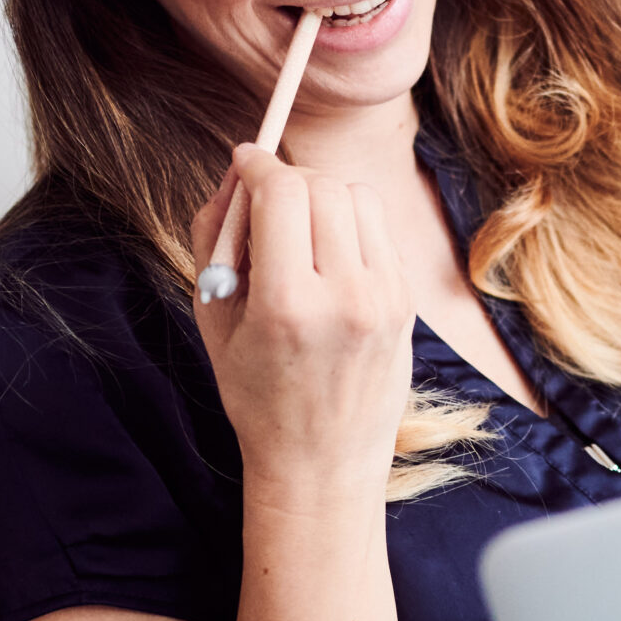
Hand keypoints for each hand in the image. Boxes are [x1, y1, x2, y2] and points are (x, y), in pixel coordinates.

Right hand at [190, 144, 412, 507]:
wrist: (322, 461)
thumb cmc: (256, 393)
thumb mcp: (214, 319)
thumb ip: (216, 237)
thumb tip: (235, 172)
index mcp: (288, 305)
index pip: (283, 194)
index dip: (259, 165)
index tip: (245, 159)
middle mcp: (345, 297)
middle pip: (323, 187)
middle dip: (289, 179)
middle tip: (265, 199)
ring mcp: (384, 299)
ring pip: (358, 199)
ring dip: (324, 197)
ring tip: (297, 230)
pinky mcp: (406, 301)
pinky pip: (379, 231)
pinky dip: (350, 225)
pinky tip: (327, 256)